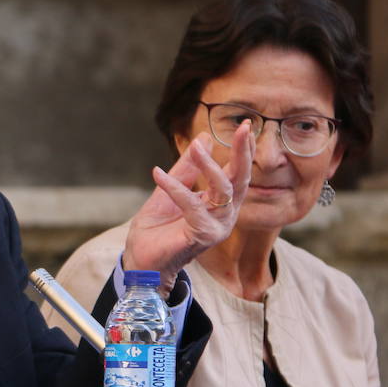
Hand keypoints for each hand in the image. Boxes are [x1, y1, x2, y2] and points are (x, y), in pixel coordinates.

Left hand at [123, 121, 254, 290]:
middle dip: (244, 153)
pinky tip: (158, 174)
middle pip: (241, 180)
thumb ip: (186, 169)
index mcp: (219, 204)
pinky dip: (175, 188)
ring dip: (209, 166)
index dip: (243, 150)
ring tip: (195, 146)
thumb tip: (204, 139)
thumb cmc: (156, 230)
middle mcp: (224, 216)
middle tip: (245, 128)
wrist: (140, 260)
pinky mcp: (202, 236)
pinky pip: (192, 205)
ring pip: (223, 190)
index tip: (247, 125)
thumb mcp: (169, 190)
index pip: (237, 173)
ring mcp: (216, 227)